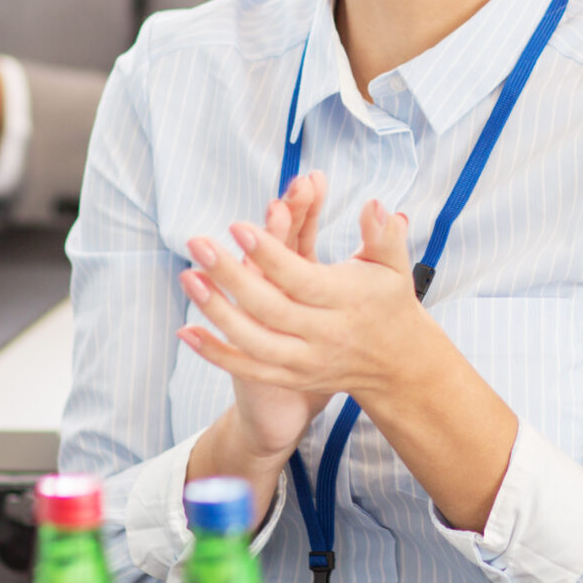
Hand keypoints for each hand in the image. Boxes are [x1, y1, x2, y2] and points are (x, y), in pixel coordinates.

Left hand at [177, 194, 433, 413]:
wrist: (397, 366)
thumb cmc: (388, 303)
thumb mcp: (393, 267)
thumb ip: (383, 235)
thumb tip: (374, 205)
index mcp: (347, 302)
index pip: (302, 278)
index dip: (269, 253)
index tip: (239, 228)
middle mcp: (325, 335)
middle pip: (270, 308)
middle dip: (231, 276)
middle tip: (199, 245)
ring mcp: (306, 361)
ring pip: (254, 342)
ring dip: (217, 312)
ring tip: (189, 278)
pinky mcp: (291, 377)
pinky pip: (247, 368)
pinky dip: (215, 352)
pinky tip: (186, 331)